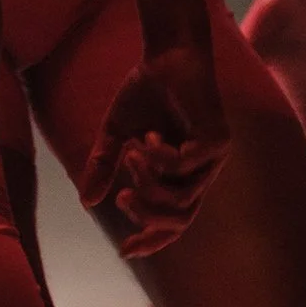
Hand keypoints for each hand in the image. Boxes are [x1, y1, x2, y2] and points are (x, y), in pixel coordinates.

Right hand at [81, 46, 229, 258]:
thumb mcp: (117, 134)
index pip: (174, 221)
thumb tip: (87, 203)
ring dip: (148, 183)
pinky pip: (182, 167)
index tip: (125, 251)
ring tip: (132, 154)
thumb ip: (104, 166)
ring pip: (182, 199)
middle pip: (182, 219)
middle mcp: (202, 171)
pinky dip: (158, 158)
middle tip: (122, 196)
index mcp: (182, 174)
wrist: (167, 55)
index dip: (151, 239)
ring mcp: (214, 158)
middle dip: (147, 216)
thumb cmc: (146, 91)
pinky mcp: (217, 140)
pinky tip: (148, 137)